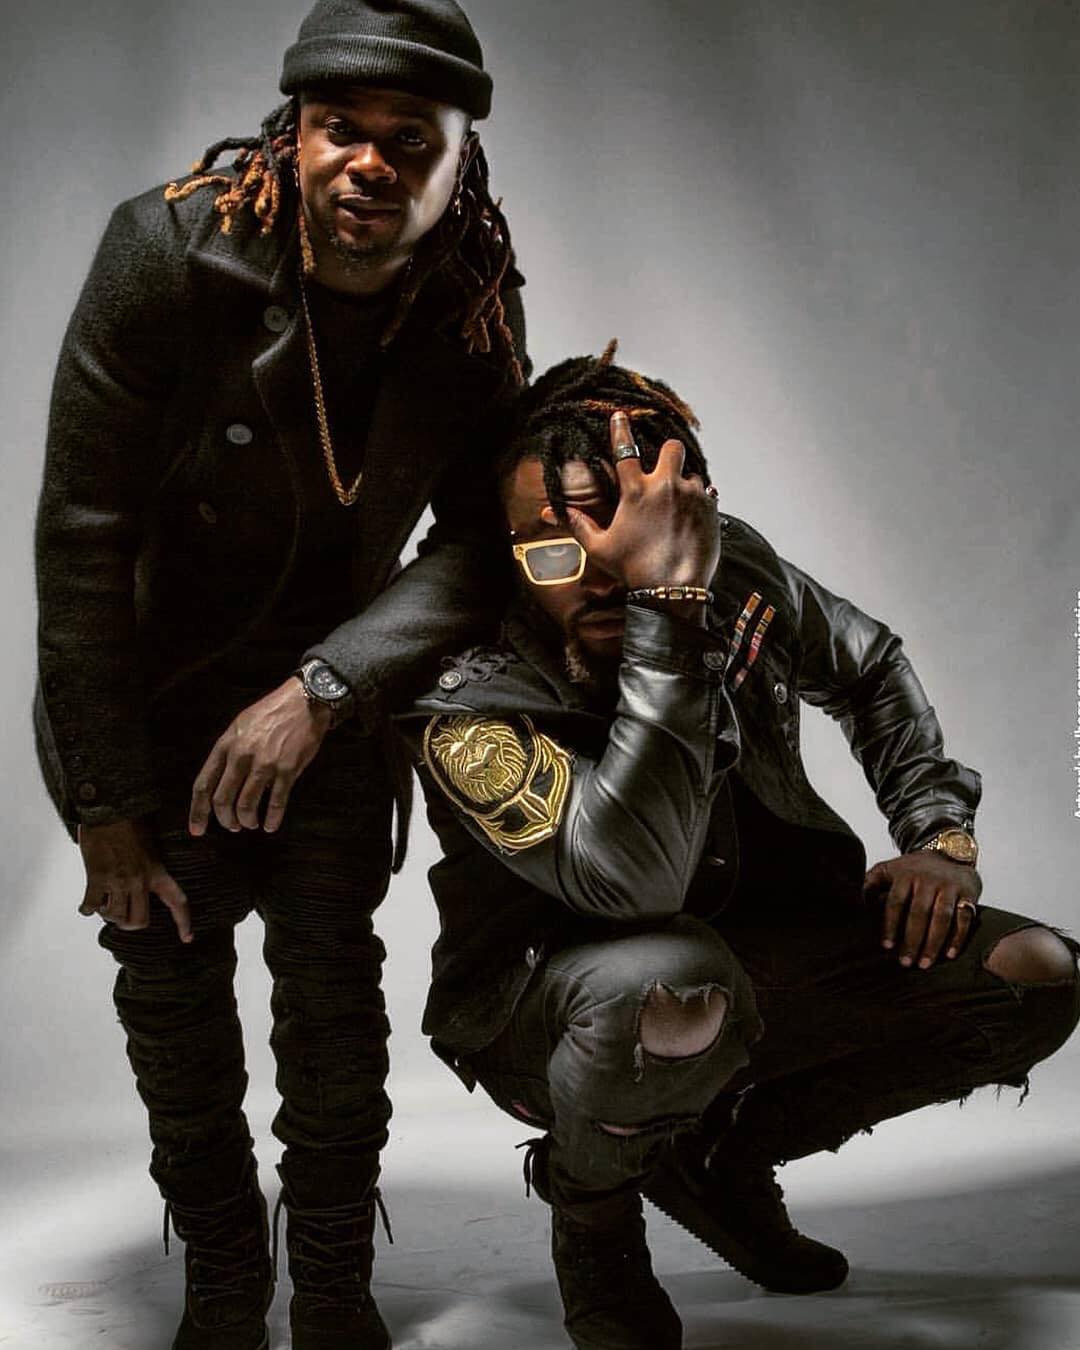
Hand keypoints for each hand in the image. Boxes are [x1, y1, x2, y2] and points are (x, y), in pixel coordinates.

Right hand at [78, 818, 191, 941]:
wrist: (110, 808)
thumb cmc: (130, 823)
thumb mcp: (150, 845)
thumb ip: (150, 867)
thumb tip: (143, 884)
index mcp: (157, 871)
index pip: (177, 902)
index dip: (183, 922)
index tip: (187, 938)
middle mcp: (139, 880)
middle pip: (139, 921)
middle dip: (129, 923)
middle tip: (122, 916)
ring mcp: (117, 881)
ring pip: (114, 917)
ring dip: (108, 914)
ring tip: (105, 903)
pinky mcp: (96, 878)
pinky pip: (91, 906)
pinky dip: (88, 908)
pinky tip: (87, 904)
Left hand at [189, 677, 331, 835]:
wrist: (304, 701)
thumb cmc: (271, 713)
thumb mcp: (240, 726)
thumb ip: (228, 752)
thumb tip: (221, 781)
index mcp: (226, 745)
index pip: (204, 784)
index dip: (198, 811)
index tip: (197, 829)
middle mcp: (241, 756)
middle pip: (222, 799)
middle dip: (225, 820)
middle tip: (231, 826)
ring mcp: (265, 764)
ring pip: (246, 805)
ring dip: (247, 821)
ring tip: (251, 824)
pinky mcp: (287, 770)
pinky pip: (275, 802)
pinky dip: (272, 819)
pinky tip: (270, 825)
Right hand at [550, 411, 721, 593]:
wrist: (671, 590)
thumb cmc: (633, 570)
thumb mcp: (599, 548)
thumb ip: (579, 525)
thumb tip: (553, 512)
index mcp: (635, 491)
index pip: (624, 449)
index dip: (620, 429)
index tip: (620, 415)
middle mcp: (665, 486)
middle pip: (672, 447)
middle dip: (668, 454)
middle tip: (664, 469)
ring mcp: (691, 495)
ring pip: (692, 473)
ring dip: (685, 484)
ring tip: (678, 506)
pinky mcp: (711, 509)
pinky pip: (708, 493)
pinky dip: (701, 502)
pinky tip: (692, 517)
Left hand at [863, 852, 982, 967]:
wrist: (951, 853)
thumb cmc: (914, 868)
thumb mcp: (889, 869)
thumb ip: (870, 883)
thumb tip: (855, 903)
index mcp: (906, 875)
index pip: (896, 902)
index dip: (890, 925)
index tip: (887, 946)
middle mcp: (928, 880)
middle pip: (919, 913)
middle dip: (912, 940)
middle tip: (906, 963)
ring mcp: (949, 887)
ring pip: (942, 917)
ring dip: (933, 943)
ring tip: (925, 964)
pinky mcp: (968, 894)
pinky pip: (964, 918)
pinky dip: (958, 937)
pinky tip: (949, 954)